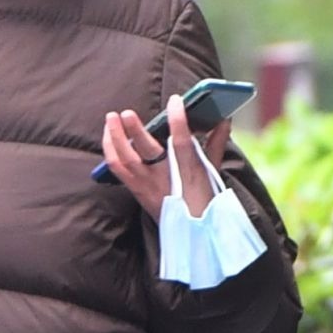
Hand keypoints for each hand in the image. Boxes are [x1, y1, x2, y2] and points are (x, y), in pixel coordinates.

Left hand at [100, 97, 222, 217]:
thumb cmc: (204, 199)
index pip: (183, 141)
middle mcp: (165, 177)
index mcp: (189, 170)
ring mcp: (147, 185)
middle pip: (146, 150)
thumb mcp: (213, 170)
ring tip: (110, 118)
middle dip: (135, 129)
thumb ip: (216, 142)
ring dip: (114, 137)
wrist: (192, 232)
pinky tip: (109, 136)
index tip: (175, 101)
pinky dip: (110, 150)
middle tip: (125, 112)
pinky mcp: (136, 190)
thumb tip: (224, 119)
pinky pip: (117, 168)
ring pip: (124, 158)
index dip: (179, 119)